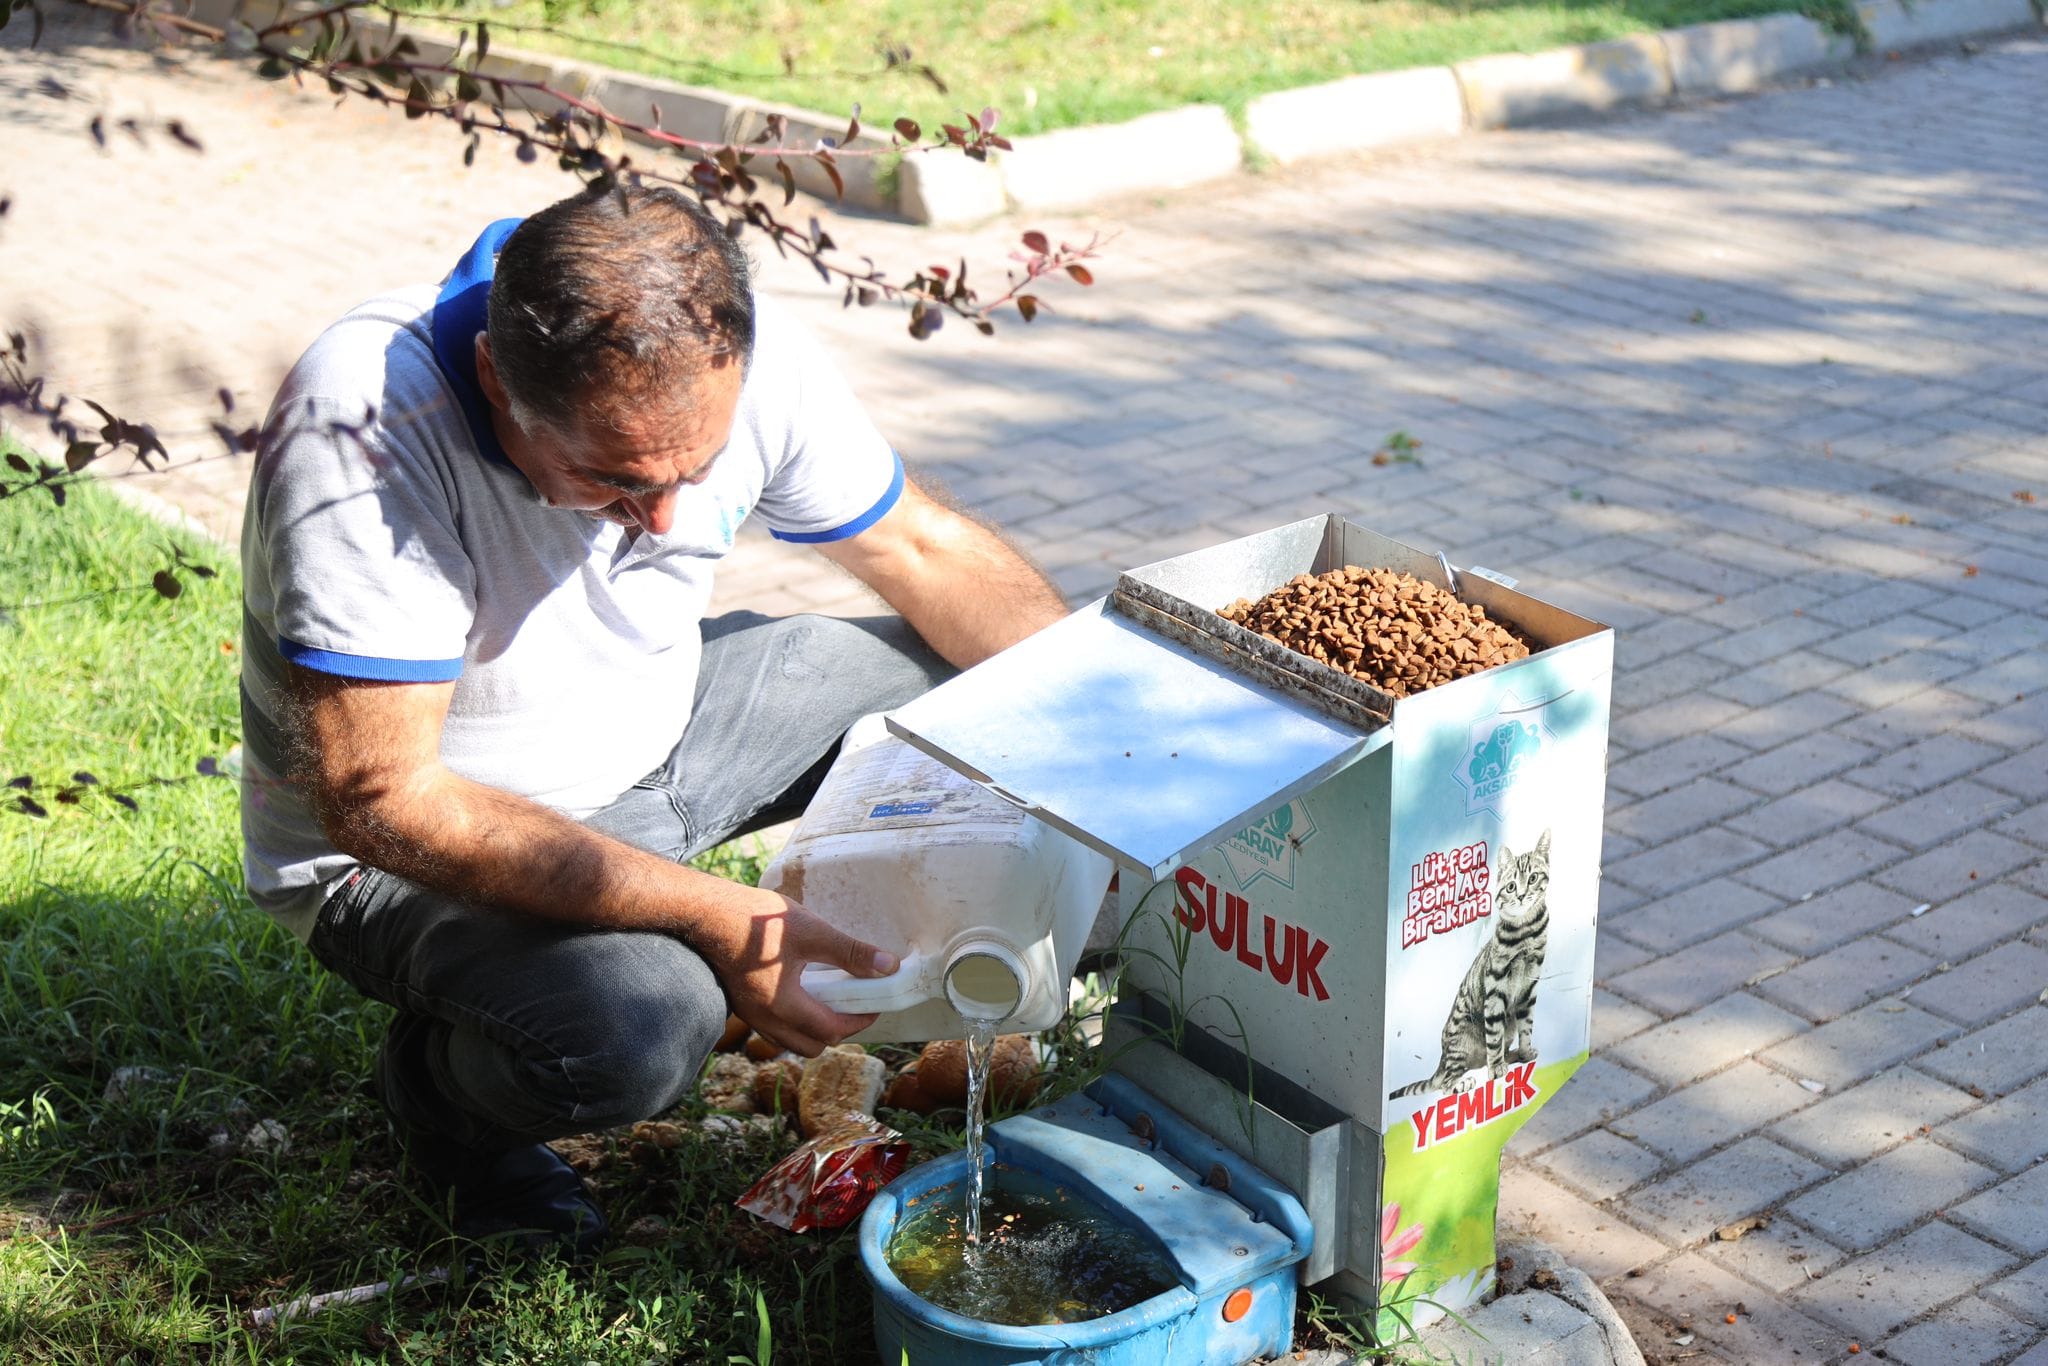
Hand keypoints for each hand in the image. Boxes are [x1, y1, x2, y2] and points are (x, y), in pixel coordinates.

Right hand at [704, 887, 894, 1055]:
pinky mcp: (742, 1004)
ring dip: (816, 1027)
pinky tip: (803, 989)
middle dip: (840, 1029)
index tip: (875, 1001)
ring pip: (792, 1040)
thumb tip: (887, 966)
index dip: (861, 1020)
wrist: (705, 913)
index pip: (833, 1031)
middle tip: (855, 1001)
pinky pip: (775, 1027)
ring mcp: (751, 1015)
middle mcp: (765, 1020)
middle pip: (813, 1046)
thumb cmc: (754, 921)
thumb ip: (851, 952)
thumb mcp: (811, 931)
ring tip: (832, 996)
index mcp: (784, 1007)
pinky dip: (796, 1020)